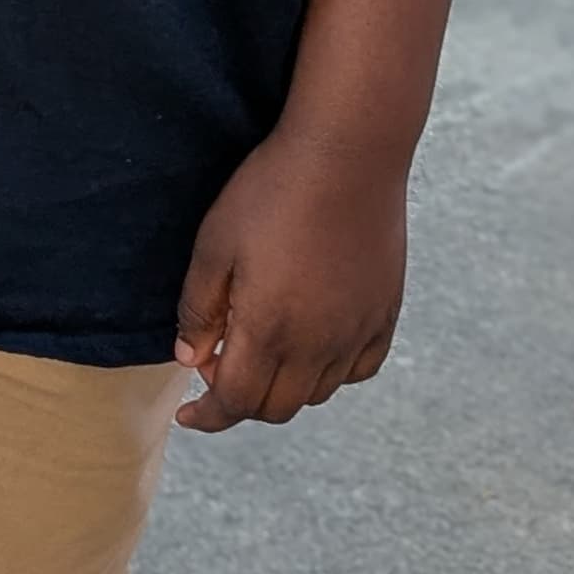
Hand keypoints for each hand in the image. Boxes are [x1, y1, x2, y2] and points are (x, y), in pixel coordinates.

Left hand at [173, 125, 409, 431]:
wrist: (347, 158)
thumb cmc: (270, 194)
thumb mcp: (214, 246)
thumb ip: (199, 310)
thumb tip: (190, 359)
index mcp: (270, 330)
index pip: (235, 401)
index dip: (208, 415)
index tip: (188, 414)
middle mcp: (319, 344)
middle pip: (277, 407)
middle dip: (240, 400)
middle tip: (217, 364)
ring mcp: (358, 333)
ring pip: (318, 393)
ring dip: (283, 386)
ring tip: (259, 347)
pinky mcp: (385, 316)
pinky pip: (357, 369)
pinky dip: (329, 372)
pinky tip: (310, 343)